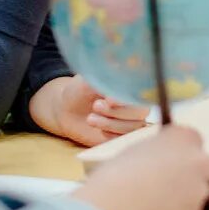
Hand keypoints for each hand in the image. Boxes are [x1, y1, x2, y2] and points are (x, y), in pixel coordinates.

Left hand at [30, 75, 149, 146]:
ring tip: (90, 118)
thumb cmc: (80, 89)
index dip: (127, 98)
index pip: (140, 91)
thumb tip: (119, 69)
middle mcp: (136, 103)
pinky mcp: (123, 137)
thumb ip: (105, 75)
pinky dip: (110, 135)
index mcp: (131, 85)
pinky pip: (125, 140)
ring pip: (133, 128)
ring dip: (110, 124)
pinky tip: (96, 127)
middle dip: (117, 112)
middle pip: (141, 112)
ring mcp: (132, 121)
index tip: (109, 99)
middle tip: (96, 106)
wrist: (68, 109)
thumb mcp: (89, 79)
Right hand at [70, 125, 208, 209]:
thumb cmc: (114, 176)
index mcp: (182, 137)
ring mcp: (199, 193)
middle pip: (204, 168)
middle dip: (190, 175)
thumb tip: (159, 161)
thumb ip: (157, 153)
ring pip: (195, 196)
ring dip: (182, 200)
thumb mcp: (134, 149)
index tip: (170, 160)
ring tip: (151, 208)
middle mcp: (199, 161)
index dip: (180, 152)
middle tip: (165, 185)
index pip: (193, 139)